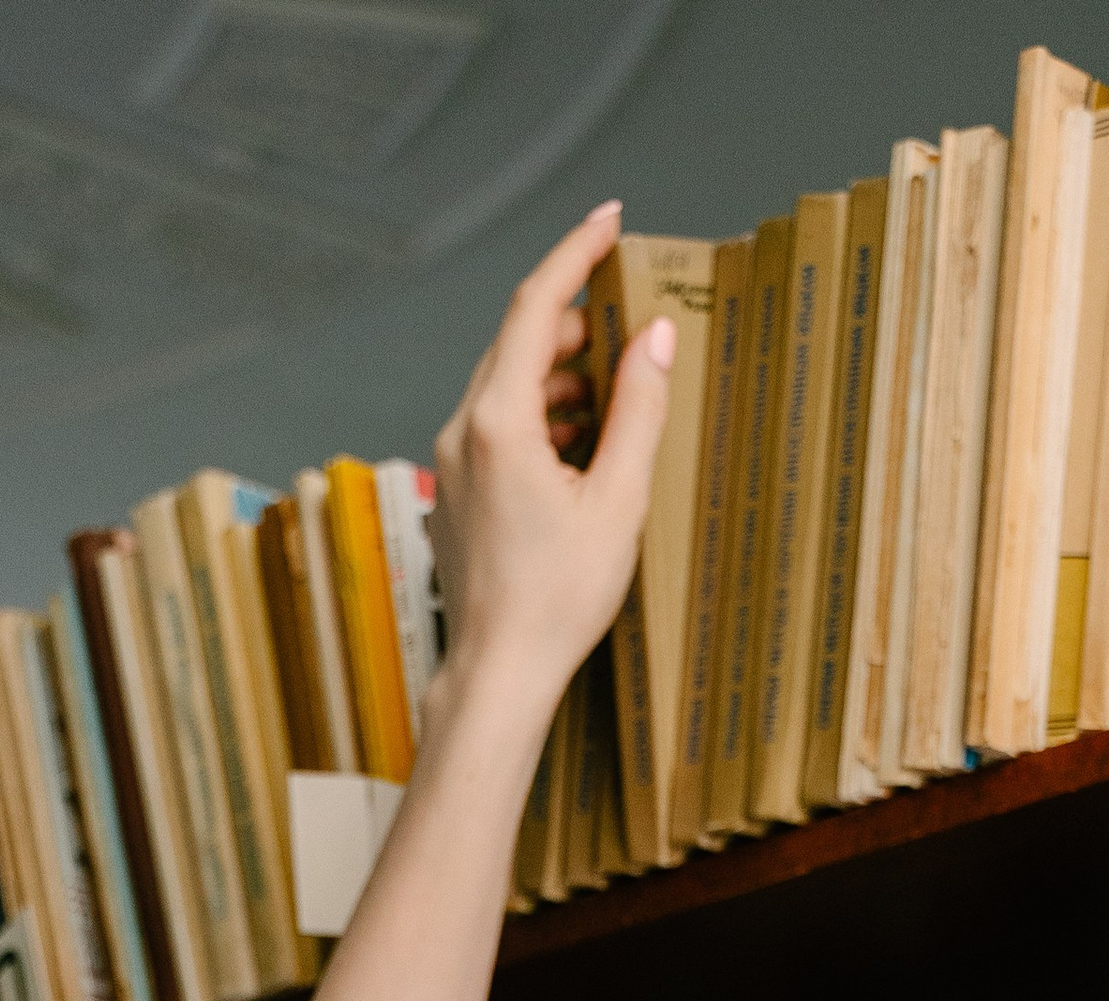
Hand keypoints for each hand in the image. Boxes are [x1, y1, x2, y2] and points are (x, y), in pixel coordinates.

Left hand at [428, 202, 673, 724]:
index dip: (575, 255)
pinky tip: (579, 442)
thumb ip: (639, 411)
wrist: (500, 672)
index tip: (608, 220)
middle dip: (575, 321)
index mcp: (499, 422)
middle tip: (627, 318)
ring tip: (613, 392)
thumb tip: (656, 339)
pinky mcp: (455, 488)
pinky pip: (496, 425)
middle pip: (518, 341)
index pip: (536, 306)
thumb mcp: (618, 501)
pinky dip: (540, 414)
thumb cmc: (558, 600)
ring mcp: (451, 460)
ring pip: (506, 384)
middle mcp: (463, 431)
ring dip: (561, 374)